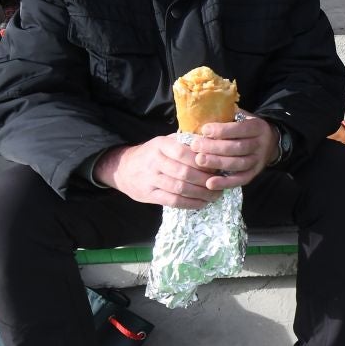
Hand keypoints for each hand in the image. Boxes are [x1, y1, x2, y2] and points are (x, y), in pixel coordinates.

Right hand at [93, 136, 221, 208]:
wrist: (124, 168)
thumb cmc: (153, 153)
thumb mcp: (165, 141)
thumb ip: (185, 142)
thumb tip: (212, 142)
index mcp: (161, 145)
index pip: (184, 153)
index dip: (202, 162)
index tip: (217, 166)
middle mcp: (155, 162)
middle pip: (184, 173)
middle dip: (205, 180)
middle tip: (220, 184)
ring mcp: (151, 179)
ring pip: (180, 189)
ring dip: (201, 194)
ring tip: (215, 196)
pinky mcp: (150, 195)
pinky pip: (173, 201)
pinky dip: (190, 204)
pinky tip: (202, 203)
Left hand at [189, 112, 279, 189]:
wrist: (269, 142)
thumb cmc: (246, 127)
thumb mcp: (242, 116)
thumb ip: (228, 114)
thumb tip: (203, 111)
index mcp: (257, 127)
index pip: (240, 129)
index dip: (222, 130)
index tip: (204, 130)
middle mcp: (260, 144)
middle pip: (238, 147)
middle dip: (215, 147)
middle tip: (195, 146)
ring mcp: (258, 161)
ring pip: (238, 164)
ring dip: (218, 163)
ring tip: (199, 160)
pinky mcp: (254, 174)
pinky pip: (240, 180)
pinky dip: (225, 182)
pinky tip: (210, 183)